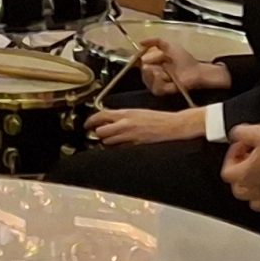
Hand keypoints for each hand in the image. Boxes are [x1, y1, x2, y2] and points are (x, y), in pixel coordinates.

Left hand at [85, 105, 204, 147]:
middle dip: (98, 133)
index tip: (87, 125)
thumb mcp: (137, 112)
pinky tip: (121, 145)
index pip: (101, 115)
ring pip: (108, 142)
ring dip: (107, 141)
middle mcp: (125, 124)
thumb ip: (122, 115)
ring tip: (112, 139)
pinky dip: (116, 148)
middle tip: (100, 133)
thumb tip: (108, 118)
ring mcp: (130, 136)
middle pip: (101, 131)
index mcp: (126, 113)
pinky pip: (119, 148)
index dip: (90, 121)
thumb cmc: (158, 118)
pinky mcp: (135, 145)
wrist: (173, 125)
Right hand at [135, 40, 228, 97]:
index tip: (137, 58)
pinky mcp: (164, 91)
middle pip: (142, 73)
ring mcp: (158, 83)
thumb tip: (140, 42)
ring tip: (157, 72)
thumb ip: (156, 41)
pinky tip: (163, 77)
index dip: (136, 61)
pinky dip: (158, 83)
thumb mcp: (169, 46)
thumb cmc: (185, 60)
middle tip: (148, 65)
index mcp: (153, 64)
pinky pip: (156, 89)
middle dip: (145, 68)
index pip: (139, 63)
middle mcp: (154, 74)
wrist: (196, 71)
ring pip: (147, 81)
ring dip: (151, 76)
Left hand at [222, 125, 259, 212]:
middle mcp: (255, 192)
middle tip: (253, 161)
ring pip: (257, 200)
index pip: (227, 171)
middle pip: (239, 189)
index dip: (233, 156)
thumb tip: (237, 134)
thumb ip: (242, 133)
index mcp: (244, 175)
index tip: (244, 146)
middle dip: (244, 175)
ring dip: (259, 189)